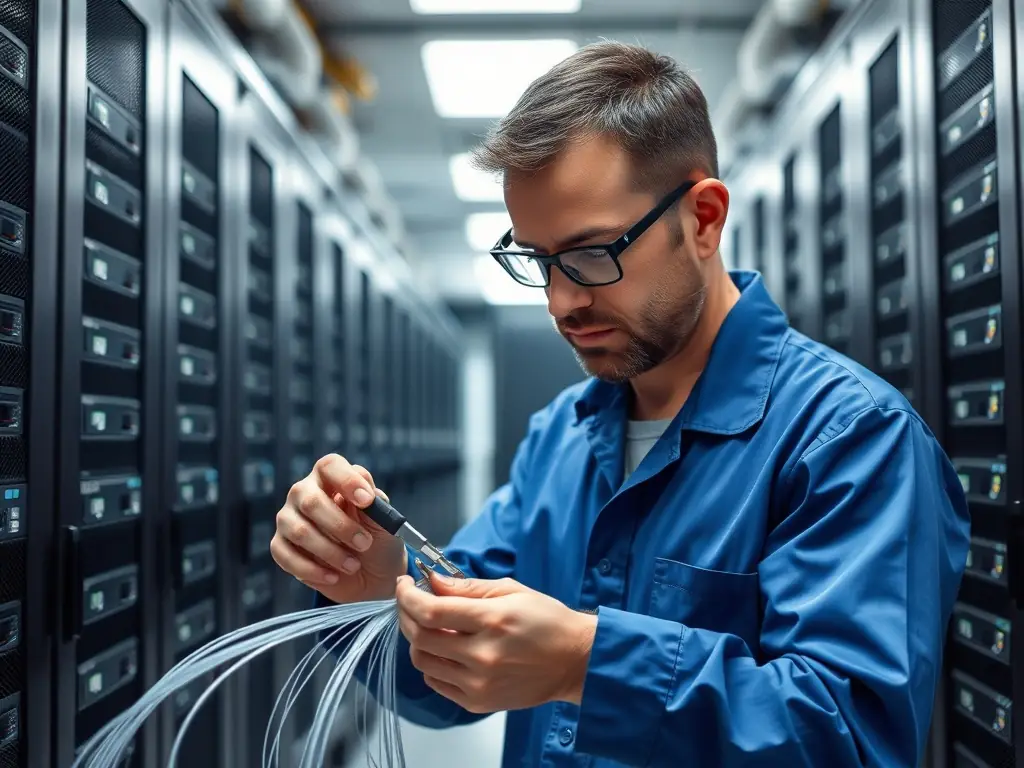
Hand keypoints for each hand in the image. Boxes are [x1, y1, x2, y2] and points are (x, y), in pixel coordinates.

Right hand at [271, 453, 407, 602]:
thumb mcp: (385, 523)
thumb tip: (367, 494)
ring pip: (299, 531)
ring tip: (353, 565)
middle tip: (364, 543)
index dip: (347, 480)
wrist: (371, 577)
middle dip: (340, 526)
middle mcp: (304, 493)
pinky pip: (286, 555)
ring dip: (330, 552)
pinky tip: (333, 576)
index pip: (330, 466)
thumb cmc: (377, 540)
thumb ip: (376, 506)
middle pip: (311, 501)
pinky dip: (312, 569)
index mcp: (331, 479)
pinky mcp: (280, 545)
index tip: (366, 501)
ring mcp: (288, 518)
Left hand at [395, 570, 596, 712]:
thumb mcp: (511, 590)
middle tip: (410, 600)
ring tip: (427, 625)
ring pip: (423, 661)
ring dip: (416, 639)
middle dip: (407, 613)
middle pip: (421, 636)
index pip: (431, 610)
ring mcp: (479, 683)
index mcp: (493, 620)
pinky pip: (436, 682)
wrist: (575, 661)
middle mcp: (483, 655)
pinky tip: (443, 649)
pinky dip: (431, 663)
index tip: (403, 584)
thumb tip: (432, 581)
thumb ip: (467, 587)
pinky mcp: (478, 702)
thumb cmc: (548, 622)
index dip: (408, 596)